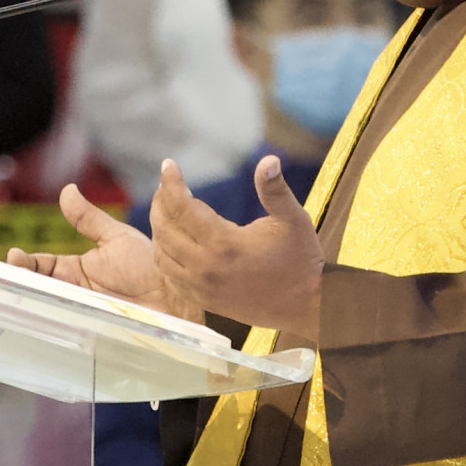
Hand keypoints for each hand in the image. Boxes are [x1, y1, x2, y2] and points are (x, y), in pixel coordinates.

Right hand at [7, 183, 197, 319]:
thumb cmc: (149, 265)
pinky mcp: (95, 330)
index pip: (42, 266)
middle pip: (40, 289)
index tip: (13, 257)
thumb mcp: (115, 238)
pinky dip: (57, 324)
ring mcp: (84, 312)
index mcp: (77, 270)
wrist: (177, 294)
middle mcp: (76, 292)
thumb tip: (67, 190)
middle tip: (11, 276)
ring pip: (51, 309)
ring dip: (35, 303)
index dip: (25, 263)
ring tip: (22, 295)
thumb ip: (89, 219)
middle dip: (22, 283)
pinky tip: (47, 318)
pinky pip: (71, 329)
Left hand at [149, 156, 322, 336]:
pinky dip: (164, 256)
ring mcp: (203, 287)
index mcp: (225, 243)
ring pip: (162, 255)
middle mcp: (206, 267)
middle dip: (160, 203)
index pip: (182, 206)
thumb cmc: (301, 258)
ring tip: (166, 210)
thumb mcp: (293, 219)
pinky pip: (170, 277)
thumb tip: (269, 159)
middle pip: (164, 229)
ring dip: (159, 229)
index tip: (168, 165)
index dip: (172, 182)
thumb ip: (275, 190)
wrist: (307, 305)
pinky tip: (171, 242)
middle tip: (165, 186)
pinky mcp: (204, 301)